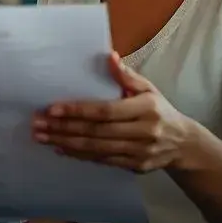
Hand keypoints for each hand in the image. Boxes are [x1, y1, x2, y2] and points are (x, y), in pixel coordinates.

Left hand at [32, 52, 194, 172]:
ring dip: (66, 143)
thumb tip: (110, 56)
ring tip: (43, 137)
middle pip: (96, 131)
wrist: (183, 143)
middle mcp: (143, 131)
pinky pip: (102, 160)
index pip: (106, 111)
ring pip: (96, 148)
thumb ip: (127, 76)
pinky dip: (80, 155)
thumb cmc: (159, 110)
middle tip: (38, 125)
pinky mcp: (135, 166)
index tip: (52, 109)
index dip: (78, 110)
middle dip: (64, 128)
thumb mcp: (149, 89)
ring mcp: (139, 152)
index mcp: (146, 108)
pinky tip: (61, 149)